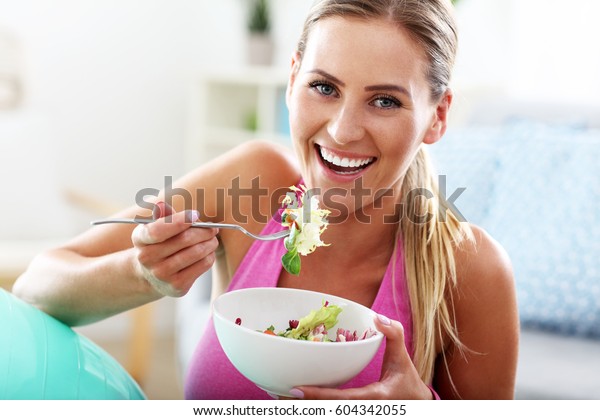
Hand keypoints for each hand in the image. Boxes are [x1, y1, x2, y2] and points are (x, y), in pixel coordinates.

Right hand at [131, 201, 218, 296]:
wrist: (151, 275)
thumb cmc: (158, 245)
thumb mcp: (155, 228)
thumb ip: (162, 216)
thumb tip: (161, 205)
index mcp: (140, 239)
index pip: (158, 230)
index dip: (179, 221)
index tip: (195, 214)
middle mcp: (147, 258)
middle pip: (184, 239)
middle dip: (204, 231)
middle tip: (212, 228)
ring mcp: (162, 274)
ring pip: (196, 252)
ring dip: (210, 243)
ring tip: (212, 239)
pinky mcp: (177, 286)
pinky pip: (202, 265)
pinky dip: (210, 256)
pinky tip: (208, 252)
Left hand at [288, 315, 434, 399]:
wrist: (416, 405)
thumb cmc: (407, 381)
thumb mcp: (403, 358)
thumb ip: (393, 335)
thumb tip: (378, 317)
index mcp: (373, 398)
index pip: (341, 399)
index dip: (318, 396)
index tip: (295, 390)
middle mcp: (363, 409)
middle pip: (328, 410)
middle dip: (304, 404)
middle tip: (279, 393)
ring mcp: (356, 412)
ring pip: (328, 412)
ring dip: (306, 406)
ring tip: (280, 396)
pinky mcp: (353, 412)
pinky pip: (333, 409)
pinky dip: (315, 404)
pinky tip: (298, 398)